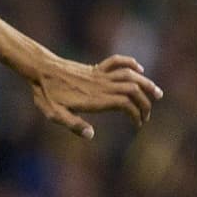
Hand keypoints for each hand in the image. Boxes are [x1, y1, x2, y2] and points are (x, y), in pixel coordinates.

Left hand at [29, 54, 162, 138]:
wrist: (39, 68)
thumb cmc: (46, 93)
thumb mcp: (54, 113)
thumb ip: (73, 124)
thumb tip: (91, 134)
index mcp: (95, 99)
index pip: (125, 104)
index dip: (136, 114)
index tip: (138, 124)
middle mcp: (101, 85)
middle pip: (133, 91)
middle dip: (145, 103)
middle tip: (146, 116)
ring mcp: (99, 74)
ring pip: (130, 75)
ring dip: (145, 83)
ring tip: (157, 93)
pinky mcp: (95, 68)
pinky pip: (116, 61)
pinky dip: (130, 62)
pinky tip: (139, 68)